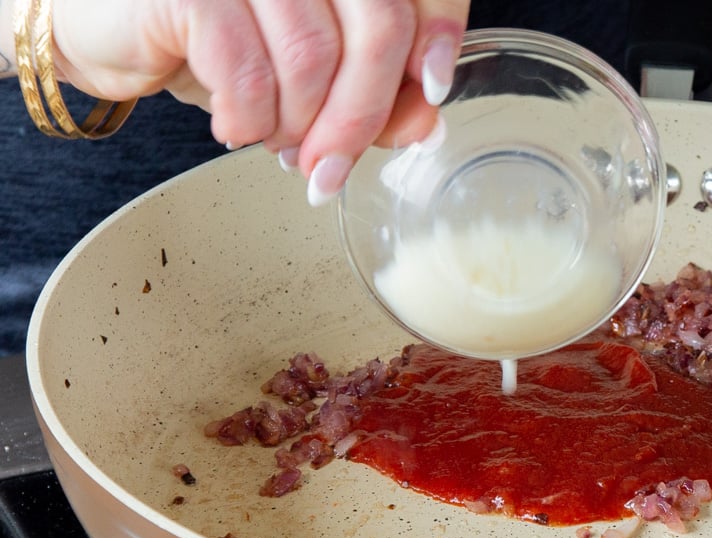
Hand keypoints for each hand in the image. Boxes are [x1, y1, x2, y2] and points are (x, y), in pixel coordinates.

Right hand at [49, 0, 470, 204]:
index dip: (438, 34)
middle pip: (377, 27)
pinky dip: (249, 118)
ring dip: (299, 124)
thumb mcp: (309, 75)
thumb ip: (373, 94)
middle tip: (334, 169)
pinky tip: (237, 128)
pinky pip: (248, 71)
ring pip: (314, 57)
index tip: (435, 90)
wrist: (107, 27)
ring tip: (275, 143)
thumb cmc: (215, 42)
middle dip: (362, 116)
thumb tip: (426, 125)